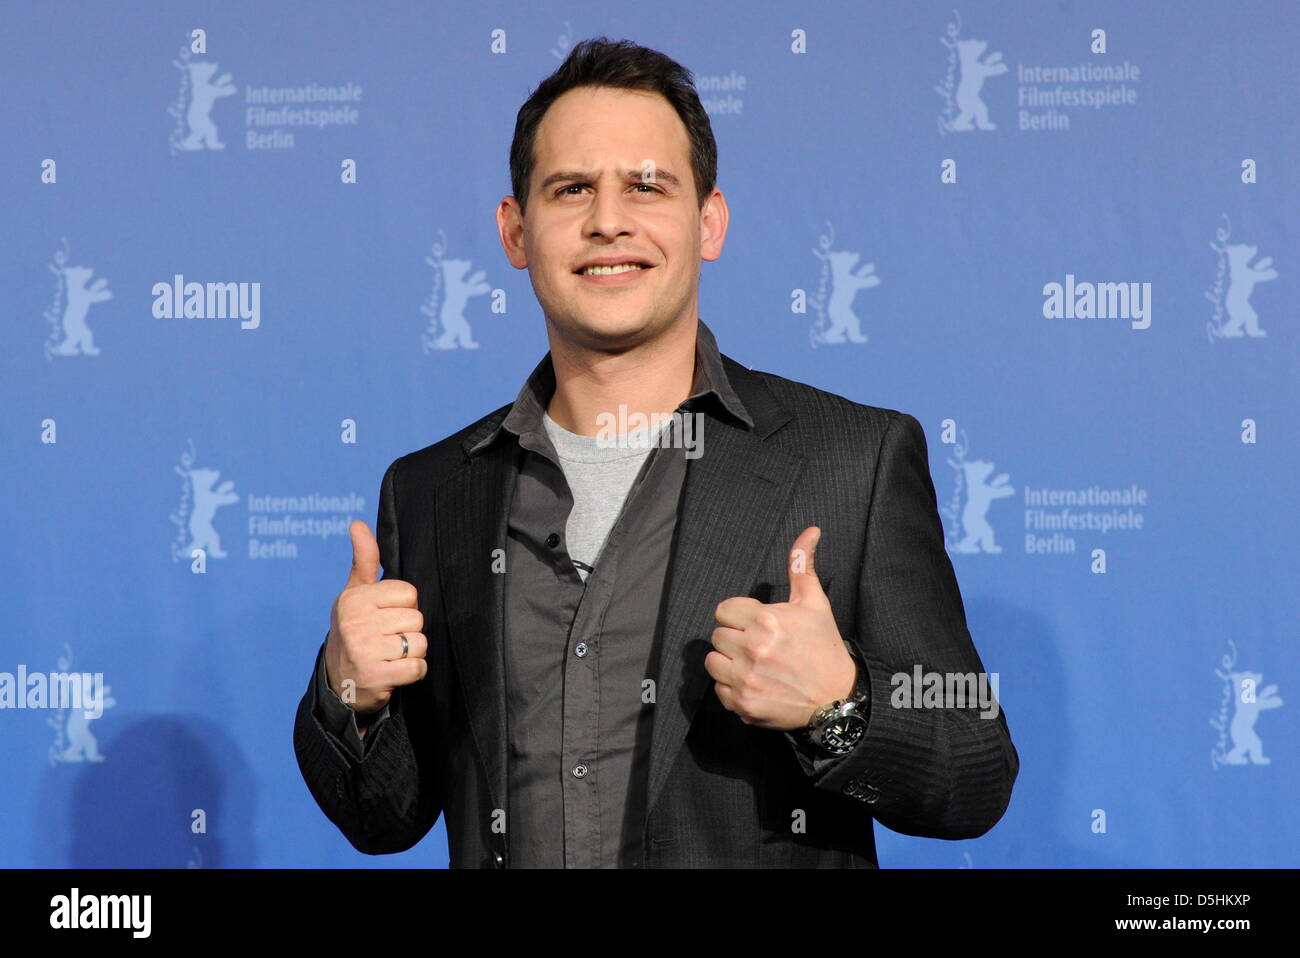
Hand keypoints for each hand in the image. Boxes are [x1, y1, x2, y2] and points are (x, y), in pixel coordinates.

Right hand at [324, 520, 426, 715]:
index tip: (387, 616)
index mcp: (355, 599)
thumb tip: (358, 524)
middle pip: (417, 619)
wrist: (338, 681)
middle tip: (388, 639)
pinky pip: (417, 667)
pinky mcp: (375, 676)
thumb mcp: (356, 593)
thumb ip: (365, 559)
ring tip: (391, 655)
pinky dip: (413, 672)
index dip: (405, 607)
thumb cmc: (354, 629)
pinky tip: (395, 671)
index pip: (410, 594)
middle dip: (409, 631)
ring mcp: (364, 650)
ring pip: (419, 643)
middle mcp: (356, 622)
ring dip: (411, 653)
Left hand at [706, 526, 856, 730]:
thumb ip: (802, 566)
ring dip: (729, 663)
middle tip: (759, 646)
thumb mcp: (815, 603)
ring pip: (713, 662)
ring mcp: (746, 679)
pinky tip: (756, 684)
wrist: (838, 697)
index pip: (724, 610)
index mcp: (767, 620)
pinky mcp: (743, 704)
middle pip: (718, 635)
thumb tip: (810, 530)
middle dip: (736, 638)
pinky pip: (719, 690)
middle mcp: (753, 649)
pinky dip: (733, 689)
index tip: (756, 625)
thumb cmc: (824, 647)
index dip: (739, 616)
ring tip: (754, 664)